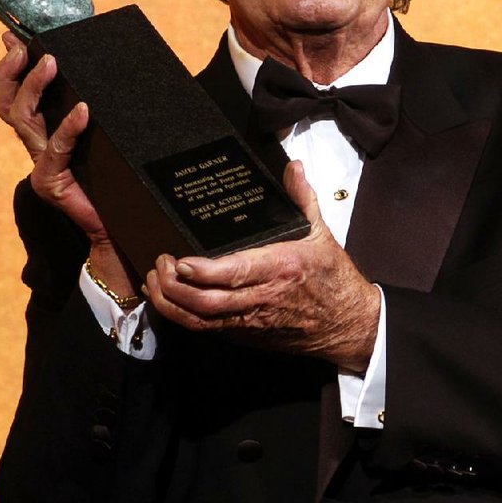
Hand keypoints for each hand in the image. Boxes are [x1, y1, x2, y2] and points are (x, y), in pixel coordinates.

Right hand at [0, 33, 133, 294]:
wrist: (123, 228)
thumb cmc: (120, 181)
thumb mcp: (107, 138)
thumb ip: (99, 111)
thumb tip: (112, 75)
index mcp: (45, 136)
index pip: (16, 97)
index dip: (11, 69)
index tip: (13, 38)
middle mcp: (37, 149)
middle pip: (9, 105)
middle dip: (13, 72)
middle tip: (27, 48)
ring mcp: (41, 166)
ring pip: (23, 120)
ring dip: (35, 87)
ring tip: (52, 63)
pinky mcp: (51, 183)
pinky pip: (56, 149)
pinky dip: (68, 127)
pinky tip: (83, 110)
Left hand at [144, 161, 380, 371]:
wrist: (347, 325)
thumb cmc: (333, 278)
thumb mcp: (322, 233)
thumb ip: (302, 198)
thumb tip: (292, 167)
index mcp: (280, 268)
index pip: (235, 273)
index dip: (203, 272)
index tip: (181, 260)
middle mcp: (262, 298)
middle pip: (207, 302)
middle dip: (174, 287)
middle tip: (159, 263)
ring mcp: (251, 320)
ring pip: (201, 320)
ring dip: (171, 303)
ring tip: (154, 280)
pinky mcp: (246, 335)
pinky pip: (207, 329)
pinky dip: (181, 316)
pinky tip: (167, 298)